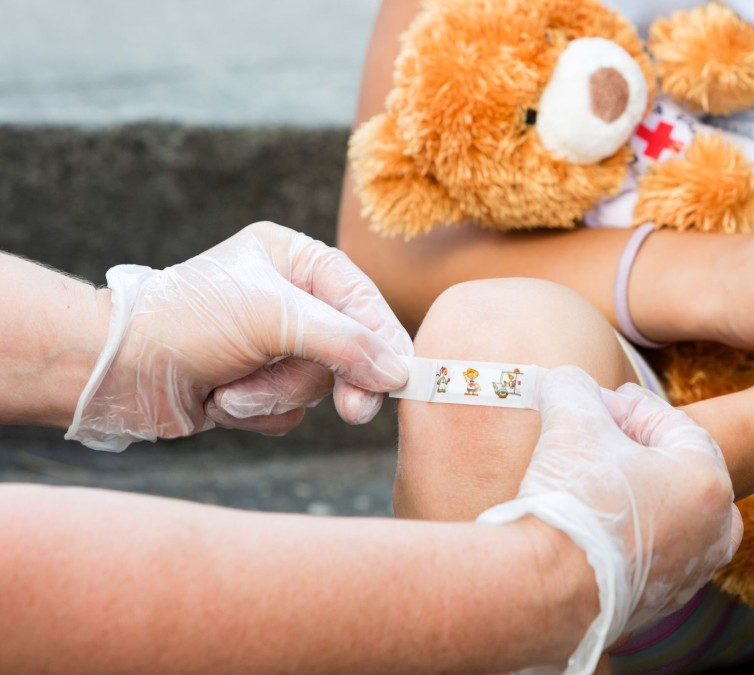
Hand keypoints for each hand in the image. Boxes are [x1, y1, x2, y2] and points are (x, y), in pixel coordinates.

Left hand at [65, 222, 411, 450]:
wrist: (115, 371)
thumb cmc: (187, 322)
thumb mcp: (275, 318)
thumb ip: (347, 342)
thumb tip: (399, 372)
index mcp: (294, 259)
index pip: (363, 300)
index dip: (385, 340)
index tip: (400, 379)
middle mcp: (288, 297)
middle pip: (348, 349)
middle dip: (324, 378)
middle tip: (353, 411)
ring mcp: (272, 343)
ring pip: (318, 384)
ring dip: (277, 394)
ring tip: (235, 388)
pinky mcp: (256, 381)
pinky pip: (290, 408)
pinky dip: (260, 411)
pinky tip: (223, 398)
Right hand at [478, 367, 740, 673]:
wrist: (545, 589)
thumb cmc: (571, 501)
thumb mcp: (571, 421)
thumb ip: (575, 387)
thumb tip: (569, 382)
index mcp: (707, 482)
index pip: (675, 426)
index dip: (634, 408)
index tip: (602, 401)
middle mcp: (714, 530)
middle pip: (684, 472)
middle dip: (644, 450)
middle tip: (603, 436)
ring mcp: (693, 572)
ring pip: (674, 516)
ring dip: (639, 492)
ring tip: (595, 479)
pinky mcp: (664, 603)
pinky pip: (656, 554)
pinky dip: (633, 534)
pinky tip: (593, 524)